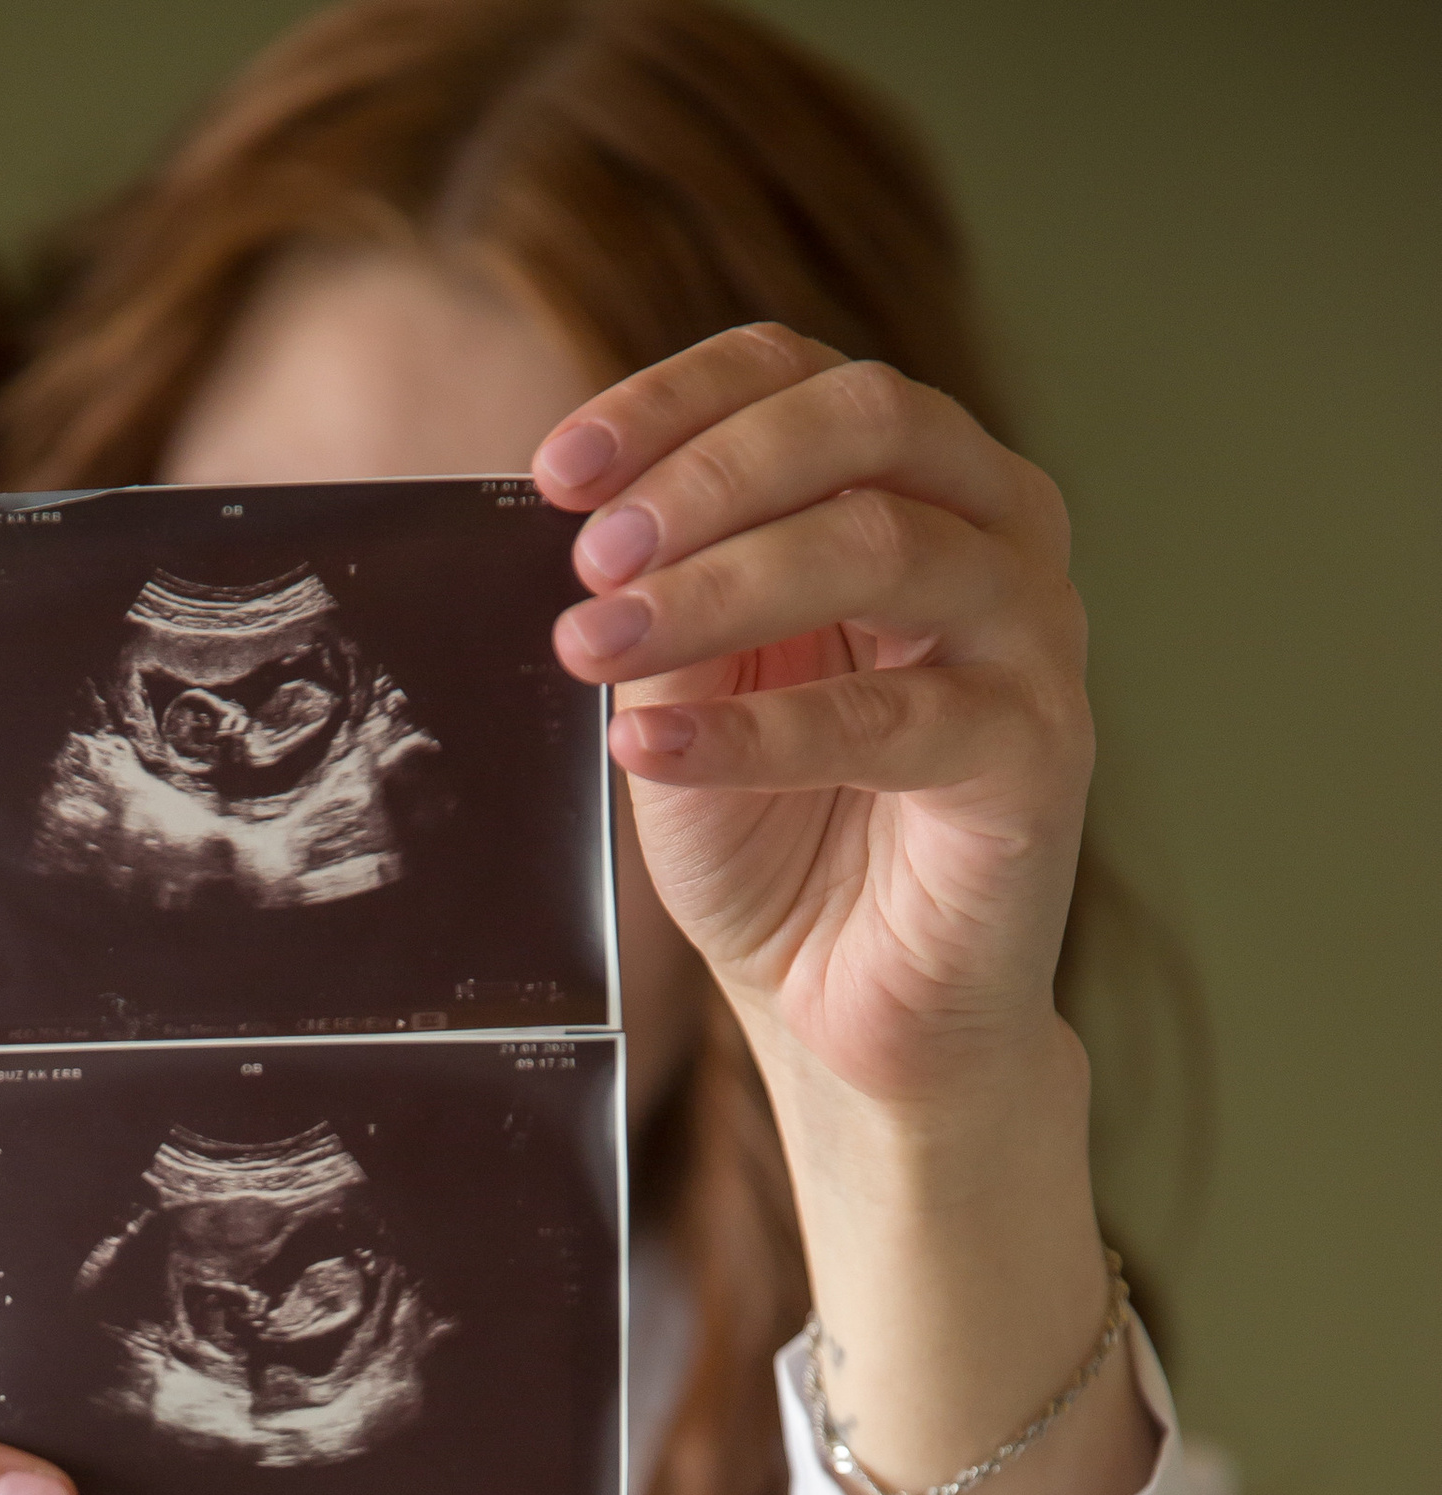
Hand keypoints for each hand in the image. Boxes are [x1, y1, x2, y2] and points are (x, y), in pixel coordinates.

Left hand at [536, 323, 1088, 1103]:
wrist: (862, 1017)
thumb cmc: (786, 845)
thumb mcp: (694, 700)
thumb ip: (670, 607)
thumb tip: (605, 534)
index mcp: (910, 486)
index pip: (798, 378)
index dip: (675, 404)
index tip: (557, 470)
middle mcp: (992, 533)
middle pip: (865, 421)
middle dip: (708, 475)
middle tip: (594, 554)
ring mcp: (1030, 636)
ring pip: (884, 547)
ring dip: (719, 588)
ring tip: (597, 646)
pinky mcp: (1035, 755)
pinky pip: (888, 720)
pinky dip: (754, 732)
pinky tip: (649, 748)